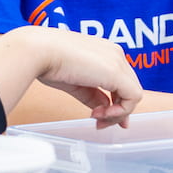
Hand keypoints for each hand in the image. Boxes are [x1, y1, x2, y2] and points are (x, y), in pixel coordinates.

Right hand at [18, 26, 143, 128]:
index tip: (100, 115)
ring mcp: (117, 61)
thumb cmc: (47, 60)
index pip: (120, 80)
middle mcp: (114, 53)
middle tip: (99, 123)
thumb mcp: (75, 81)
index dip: (115, 102)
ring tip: (96, 118)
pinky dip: (120, 112)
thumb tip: (103, 108)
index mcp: (103, 50)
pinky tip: (100, 114)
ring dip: (117, 113)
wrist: (39, 50)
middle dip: (117, 110)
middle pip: (129, 87)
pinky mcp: (116, 72)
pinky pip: (132, 97)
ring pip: (133, 94)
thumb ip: (92, 94)